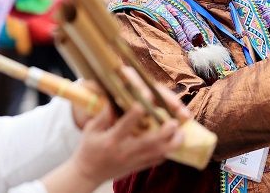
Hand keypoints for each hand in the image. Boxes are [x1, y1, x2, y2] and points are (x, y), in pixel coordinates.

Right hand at [44, 89, 188, 192]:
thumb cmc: (89, 147)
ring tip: (181, 133)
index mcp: (111, 140)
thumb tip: (113, 95)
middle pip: (149, 143)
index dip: (137, 112)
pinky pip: (157, 161)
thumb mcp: (91, 129)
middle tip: (175, 121)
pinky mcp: (138, 167)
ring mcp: (133, 161)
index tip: (147, 99)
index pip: (126, 125)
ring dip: (172, 144)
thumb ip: (103, 115)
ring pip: (158, 154)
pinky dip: (168, 152)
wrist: (88, 174)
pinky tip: (175, 142)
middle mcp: (124, 151)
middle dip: (165, 132)